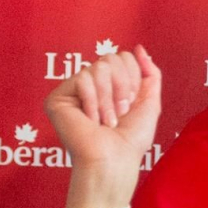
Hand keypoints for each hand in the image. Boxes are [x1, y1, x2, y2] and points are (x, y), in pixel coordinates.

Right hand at [44, 45, 161, 207]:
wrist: (115, 160)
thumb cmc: (132, 138)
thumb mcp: (150, 101)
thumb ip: (149, 73)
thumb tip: (138, 48)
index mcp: (109, 84)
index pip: (123, 57)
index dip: (133, 78)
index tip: (131, 104)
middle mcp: (90, 85)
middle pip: (111, 58)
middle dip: (123, 86)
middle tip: (119, 114)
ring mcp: (73, 91)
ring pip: (98, 67)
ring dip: (110, 98)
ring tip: (107, 121)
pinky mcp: (57, 99)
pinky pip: (83, 78)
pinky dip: (94, 102)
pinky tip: (91, 120)